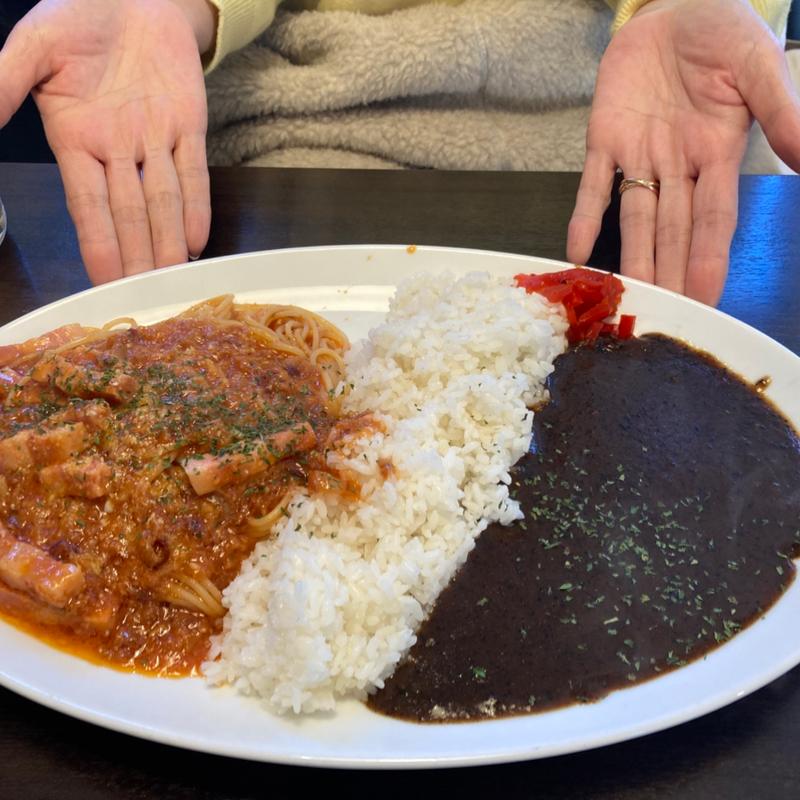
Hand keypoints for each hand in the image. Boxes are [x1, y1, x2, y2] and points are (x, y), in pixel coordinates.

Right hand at [0, 0, 212, 283]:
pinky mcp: (188, 125)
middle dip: (138, 255)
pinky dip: (197, 204)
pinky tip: (196, 239)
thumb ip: (7, 83)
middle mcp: (118, 150)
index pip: (88, 203)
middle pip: (130, 213)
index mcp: (77, 139)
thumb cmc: (78, 16)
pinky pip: (194, 171)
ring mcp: (154, 140)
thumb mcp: (34, 46)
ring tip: (174, 278)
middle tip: (146, 295)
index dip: (98, 241)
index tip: (104, 278)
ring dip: (168, 240)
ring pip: (163, 200)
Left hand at [567, 0, 799, 304]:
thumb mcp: (758, 68)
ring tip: (623, 296)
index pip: (713, 219)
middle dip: (667, 272)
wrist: (676, 5)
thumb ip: (782, 112)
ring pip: (635, 218)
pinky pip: (593, 185)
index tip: (705, 298)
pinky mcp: (604, 140)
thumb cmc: (723, 35)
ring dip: (629, 257)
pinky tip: (577, 252)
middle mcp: (677, 167)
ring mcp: (639, 156)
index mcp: (717, 155)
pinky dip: (585, 217)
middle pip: (671, 231)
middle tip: (661, 315)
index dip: (707, 259)